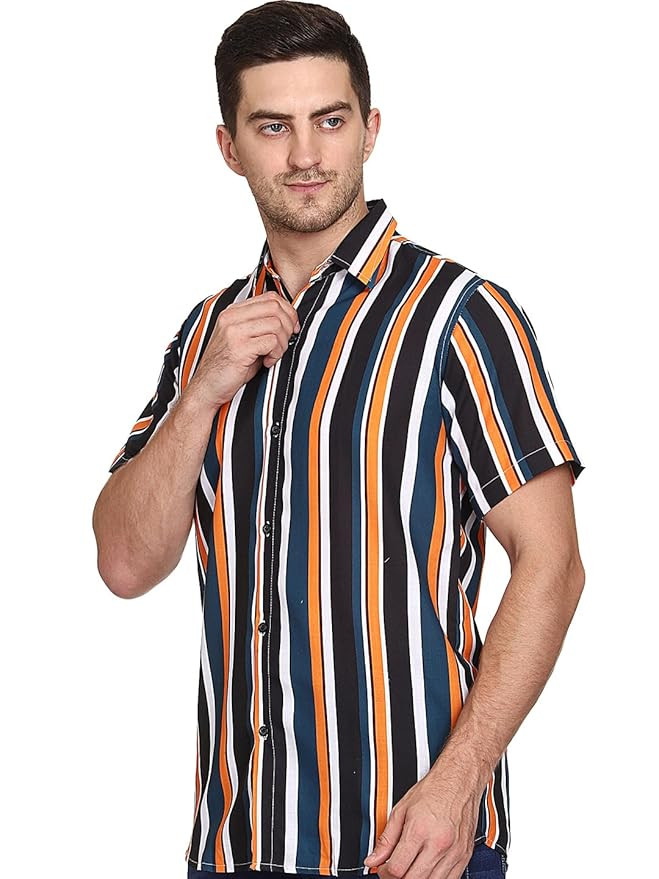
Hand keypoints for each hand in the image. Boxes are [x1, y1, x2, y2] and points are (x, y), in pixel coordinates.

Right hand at [186, 290, 299, 410]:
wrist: (207, 387)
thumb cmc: (227, 366)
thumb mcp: (243, 339)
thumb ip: (260, 326)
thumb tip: (290, 322)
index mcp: (233, 312)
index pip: (270, 297)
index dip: (288, 311)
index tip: (292, 327)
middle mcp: (232, 318)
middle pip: (275, 307)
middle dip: (288, 326)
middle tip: (284, 343)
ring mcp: (234, 331)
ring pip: (276, 324)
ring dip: (282, 343)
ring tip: (273, 355)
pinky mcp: (239, 347)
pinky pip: (271, 342)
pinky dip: (276, 354)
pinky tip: (266, 362)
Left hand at [362, 757, 482, 878]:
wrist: (460, 781)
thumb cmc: (434, 790)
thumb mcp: (402, 809)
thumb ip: (386, 838)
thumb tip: (373, 859)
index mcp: (419, 830)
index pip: (397, 869)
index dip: (384, 873)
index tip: (382, 868)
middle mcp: (438, 844)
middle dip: (398, 878)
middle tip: (393, 869)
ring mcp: (454, 853)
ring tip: (409, 868)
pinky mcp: (464, 857)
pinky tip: (426, 870)